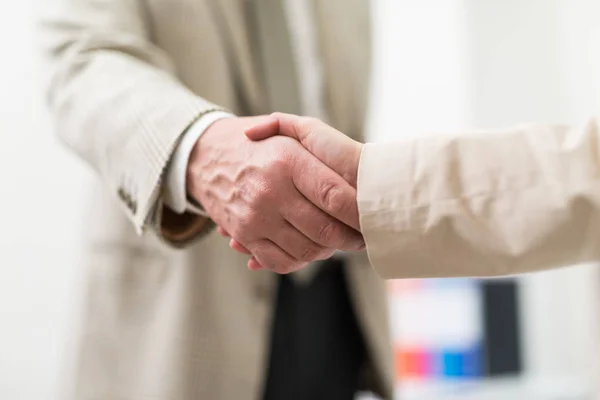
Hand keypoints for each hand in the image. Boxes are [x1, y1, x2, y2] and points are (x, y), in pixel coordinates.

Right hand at [187, 116, 363, 273]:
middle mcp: (271, 191)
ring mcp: (255, 216)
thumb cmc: (258, 145)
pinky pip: (280, 262)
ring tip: (336, 240)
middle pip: (325, 230)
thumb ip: (321, 148)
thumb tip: (353, 177)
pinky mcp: (244, 234)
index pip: (335, 195)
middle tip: (362, 236)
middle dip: (351, 238)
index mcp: (287, 161)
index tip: (373, 216)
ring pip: (306, 250)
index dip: (359, 212)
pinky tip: (309, 248)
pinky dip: (300, 261)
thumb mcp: (287, 133)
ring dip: (328, 250)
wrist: (206, 156)